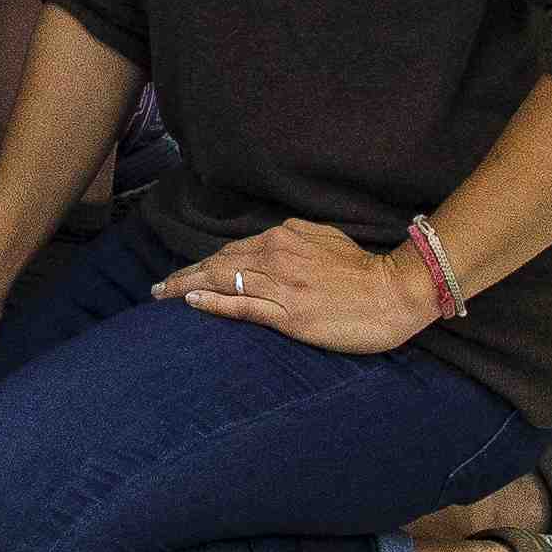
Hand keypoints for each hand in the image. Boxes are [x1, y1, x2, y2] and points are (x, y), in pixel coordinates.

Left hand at [159, 218, 439, 356]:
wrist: (395, 292)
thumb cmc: (364, 270)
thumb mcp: (324, 240)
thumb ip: (292, 241)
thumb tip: (267, 247)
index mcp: (283, 237)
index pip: (231, 250)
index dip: (203, 263)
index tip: (184, 274)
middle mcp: (276, 256)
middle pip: (217, 264)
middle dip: (184, 275)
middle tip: (156, 288)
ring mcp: (281, 286)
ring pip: (221, 282)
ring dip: (186, 288)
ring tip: (161, 295)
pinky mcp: (289, 314)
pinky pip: (241, 306)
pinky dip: (213, 303)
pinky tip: (191, 303)